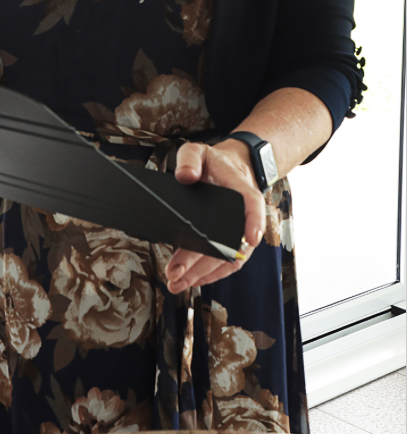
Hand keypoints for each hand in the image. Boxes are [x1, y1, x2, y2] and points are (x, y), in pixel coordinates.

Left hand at [165, 140, 264, 293]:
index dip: (254, 220)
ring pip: (229, 259)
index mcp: (240, 187)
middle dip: (204, 261)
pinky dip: (209, 274)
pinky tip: (191, 281)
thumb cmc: (213, 162)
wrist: (229, 168)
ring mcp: (239, 232)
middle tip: (178, 272)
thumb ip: (189, 159)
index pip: (252, 203)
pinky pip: (226, 263)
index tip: (250, 238)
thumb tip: (185, 176)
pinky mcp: (231, 243)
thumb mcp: (198, 150)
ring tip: (177, 283)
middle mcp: (244, 214)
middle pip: (231, 242)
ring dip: (204, 274)